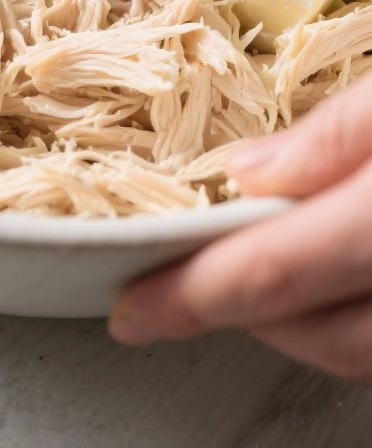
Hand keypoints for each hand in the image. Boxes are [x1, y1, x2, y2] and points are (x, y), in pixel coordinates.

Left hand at [109, 71, 371, 383]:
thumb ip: (336, 133)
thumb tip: (245, 173)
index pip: (278, 270)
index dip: (196, 292)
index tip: (134, 302)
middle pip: (322, 333)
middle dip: (242, 312)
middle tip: (175, 289)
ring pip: (358, 349)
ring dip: (296, 322)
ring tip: (239, 274)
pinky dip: (340, 316)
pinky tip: (316, 278)